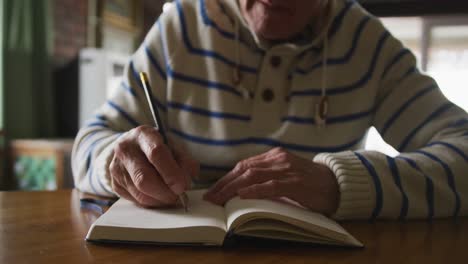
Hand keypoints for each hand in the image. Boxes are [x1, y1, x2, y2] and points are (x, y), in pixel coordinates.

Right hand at [109, 125, 198, 206]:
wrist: (131, 147)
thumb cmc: (156, 146)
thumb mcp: (172, 145)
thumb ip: (184, 159)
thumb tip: (190, 176)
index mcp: (142, 135)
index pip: (156, 153)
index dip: (171, 173)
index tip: (182, 185)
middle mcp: (125, 150)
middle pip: (144, 178)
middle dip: (165, 192)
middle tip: (179, 195)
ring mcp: (117, 168)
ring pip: (140, 193)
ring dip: (160, 200)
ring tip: (172, 196)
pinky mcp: (115, 184)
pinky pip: (135, 200)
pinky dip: (152, 203)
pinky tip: (160, 197)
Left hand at [203, 147, 338, 215]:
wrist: (337, 184)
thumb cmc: (310, 182)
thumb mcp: (286, 175)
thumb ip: (268, 177)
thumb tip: (243, 189)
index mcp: (275, 156)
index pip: (244, 165)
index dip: (227, 177)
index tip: (214, 189)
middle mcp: (278, 159)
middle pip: (244, 169)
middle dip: (224, 183)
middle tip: (211, 196)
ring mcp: (286, 169)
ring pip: (253, 176)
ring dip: (233, 188)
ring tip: (220, 199)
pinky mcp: (295, 182)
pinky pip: (270, 185)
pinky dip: (254, 190)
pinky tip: (242, 195)